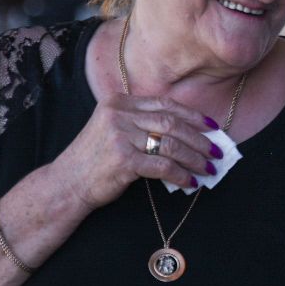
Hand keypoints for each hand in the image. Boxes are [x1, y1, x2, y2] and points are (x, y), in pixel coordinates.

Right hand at [53, 91, 222, 209]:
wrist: (67, 183)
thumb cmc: (95, 159)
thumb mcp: (113, 128)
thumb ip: (141, 122)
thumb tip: (187, 130)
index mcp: (118, 102)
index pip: (164, 105)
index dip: (192, 115)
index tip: (212, 126)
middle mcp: (119, 115)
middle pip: (171, 123)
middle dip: (199, 138)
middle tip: (217, 150)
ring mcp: (120, 136)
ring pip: (171, 144)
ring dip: (195, 158)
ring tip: (209, 168)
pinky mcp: (123, 160)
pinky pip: (162, 166)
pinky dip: (181, 175)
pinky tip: (191, 182)